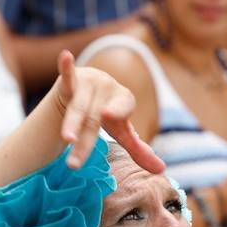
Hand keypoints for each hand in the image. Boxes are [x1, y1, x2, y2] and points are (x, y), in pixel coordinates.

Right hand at [51, 51, 157, 171]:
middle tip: (74, 166)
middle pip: (94, 120)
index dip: (116, 111)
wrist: (90, 87)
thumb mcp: (122, 131)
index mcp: (124, 100)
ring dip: (70, 124)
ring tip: (66, 140)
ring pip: (77, 108)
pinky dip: (66, 68)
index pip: (122, 108)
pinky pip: (68, 76)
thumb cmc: (109, 112)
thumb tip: (161, 170)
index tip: (107, 115)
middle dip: (84, 143)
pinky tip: (65, 55)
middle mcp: (108, 89)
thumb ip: (138, 150)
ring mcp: (89, 83)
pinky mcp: (71, 80)